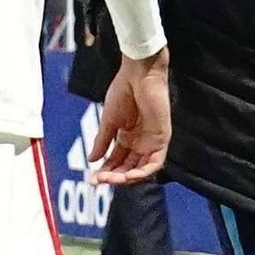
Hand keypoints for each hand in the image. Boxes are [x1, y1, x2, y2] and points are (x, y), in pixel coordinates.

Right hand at [90, 49, 171, 185]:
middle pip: (127, 168)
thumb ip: (102, 142)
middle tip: (100, 180)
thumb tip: (91, 160)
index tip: (91, 180)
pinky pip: (155, 163)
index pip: (116, 161)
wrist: (138, 75)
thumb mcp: (108, 122)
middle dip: (113, 176)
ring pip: (141, 169)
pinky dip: (143, 172)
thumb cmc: (123, 92)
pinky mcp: (162, 138)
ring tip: (112, 179)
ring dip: (127, 178)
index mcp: (126, 137)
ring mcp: (151, 141)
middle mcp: (139, 142)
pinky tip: (129, 175)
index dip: (104, 172)